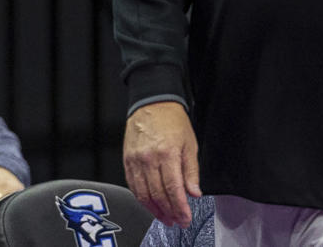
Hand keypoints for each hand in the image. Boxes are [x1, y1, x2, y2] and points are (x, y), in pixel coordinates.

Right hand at [123, 101, 200, 227]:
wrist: (153, 102)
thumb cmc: (173, 120)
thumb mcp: (190, 142)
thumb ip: (191, 170)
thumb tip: (194, 193)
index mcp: (167, 153)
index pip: (173, 189)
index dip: (179, 208)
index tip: (185, 218)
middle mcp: (149, 158)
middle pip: (158, 195)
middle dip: (168, 212)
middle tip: (176, 221)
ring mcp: (136, 160)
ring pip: (143, 194)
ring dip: (154, 210)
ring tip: (164, 217)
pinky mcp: (127, 160)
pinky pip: (133, 186)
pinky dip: (142, 199)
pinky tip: (150, 204)